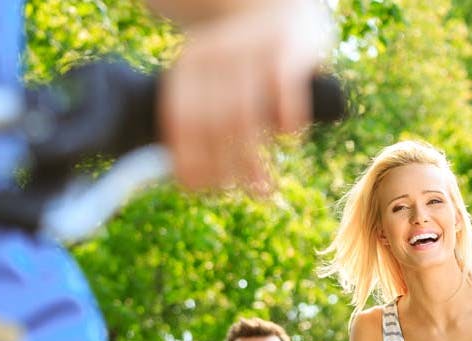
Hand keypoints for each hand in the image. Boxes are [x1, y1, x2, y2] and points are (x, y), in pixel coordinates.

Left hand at [160, 0, 332, 191]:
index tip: (196, 188)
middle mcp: (216, 54)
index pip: (181, 118)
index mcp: (189, 65)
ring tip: (262, 188)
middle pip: (213, 122)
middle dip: (221, 165)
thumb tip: (189, 181)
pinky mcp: (290, 45)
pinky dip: (287, 115)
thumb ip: (201, 121)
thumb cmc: (244, 62)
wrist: (278, 6)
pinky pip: (284, 85)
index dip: (187, 157)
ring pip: (247, 114)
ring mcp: (252, 48)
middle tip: (233, 191)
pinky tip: (290, 138)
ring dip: (253, 158)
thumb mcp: (212, 81)